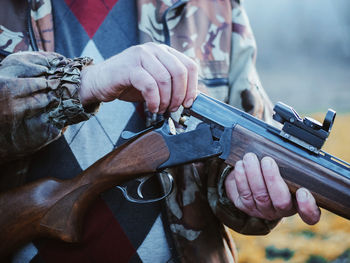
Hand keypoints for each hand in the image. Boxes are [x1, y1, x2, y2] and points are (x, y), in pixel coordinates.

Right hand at [79, 42, 197, 112]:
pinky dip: (154, 101)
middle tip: (174, 108)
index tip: (189, 103)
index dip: (193, 87)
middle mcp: (154, 49)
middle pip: (180, 72)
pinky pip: (149, 86)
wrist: (99, 82)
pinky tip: (151, 108)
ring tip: (160, 109)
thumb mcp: (155, 83)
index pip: (189, 65)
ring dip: (166, 100)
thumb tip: (192, 98)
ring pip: (165, 79)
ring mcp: (140, 55)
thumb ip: (172, 86)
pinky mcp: (129, 67)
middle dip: (180, 95)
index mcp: (164, 51)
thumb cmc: (129, 83)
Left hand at [225, 153, 320, 224]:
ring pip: (260, 195)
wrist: (250, 181)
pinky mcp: (247, 207)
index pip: (310, 214)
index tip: (303, 192)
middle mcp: (282, 210)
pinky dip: (242, 177)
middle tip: (267, 161)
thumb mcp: (286, 172)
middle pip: (281, 201)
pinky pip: (244, 194)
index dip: (308, 206)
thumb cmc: (273, 173)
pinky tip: (240, 165)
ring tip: (250, 157)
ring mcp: (263, 210)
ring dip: (254, 174)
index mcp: (298, 203)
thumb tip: (290, 150)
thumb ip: (291, 168)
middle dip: (273, 179)